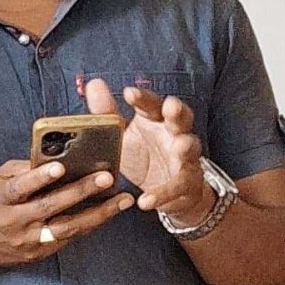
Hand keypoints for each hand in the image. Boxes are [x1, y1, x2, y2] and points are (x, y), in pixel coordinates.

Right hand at [0, 157, 133, 273]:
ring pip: (66, 228)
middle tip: (106, 178)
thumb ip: (22, 170)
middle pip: (50, 207)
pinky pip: (68, 238)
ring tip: (123, 200)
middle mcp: (14, 222)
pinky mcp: (38, 254)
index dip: (38, 178)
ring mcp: (28, 241)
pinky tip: (109, 212)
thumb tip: (55, 156)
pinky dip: (90, 224)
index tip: (59, 167)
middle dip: (80, 192)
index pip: (19, 187)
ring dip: (97, 214)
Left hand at [85, 79, 209, 218]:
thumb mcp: (121, 137)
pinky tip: (146, 200)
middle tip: (171, 106)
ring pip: (190, 148)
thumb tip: (94, 84)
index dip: (143, 98)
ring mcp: (184, 158)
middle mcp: (173, 134)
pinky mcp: (186, 183)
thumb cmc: (142, 156)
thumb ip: (107, 114)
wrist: (162, 193)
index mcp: (155, 120)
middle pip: (181, 118)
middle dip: (178, 112)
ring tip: (179, 146)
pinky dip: (163, 194)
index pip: (151, 104)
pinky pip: (177, 187)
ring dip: (186, 146)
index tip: (129, 93)